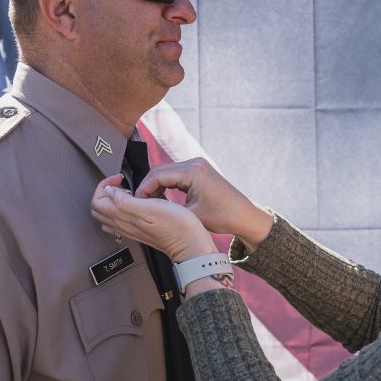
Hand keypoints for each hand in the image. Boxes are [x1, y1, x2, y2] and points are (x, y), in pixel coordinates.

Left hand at [91, 176, 214, 262]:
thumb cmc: (176, 226)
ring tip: (129, 192)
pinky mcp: (140, 232)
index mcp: (123, 217)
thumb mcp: (151, 208)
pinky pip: (120, 222)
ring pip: (108, 215)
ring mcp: (131, 230)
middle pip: (99, 208)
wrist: (191, 245)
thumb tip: (109, 191)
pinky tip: (136, 204)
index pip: (97, 200)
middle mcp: (124, 225)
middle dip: (106, 191)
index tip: (122, 178)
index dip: (105, 185)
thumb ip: (125, 201)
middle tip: (123, 184)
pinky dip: (122, 209)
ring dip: (113, 200)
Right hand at [136, 158, 272, 251]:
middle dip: (147, 187)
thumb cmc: (223, 216)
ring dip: (155, 186)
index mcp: (193, 171)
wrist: (244, 215)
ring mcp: (197, 165)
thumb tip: (146, 207)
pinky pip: (175, 174)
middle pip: (160, 171)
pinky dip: (166, 185)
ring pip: (166, 172)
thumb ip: (167, 209)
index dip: (143, 189)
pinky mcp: (198, 170)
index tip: (136, 203)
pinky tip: (161, 199)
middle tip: (139, 204)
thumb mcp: (191, 216)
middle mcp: (195, 163)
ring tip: (149, 203)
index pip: (157, 175)